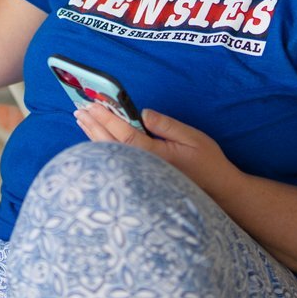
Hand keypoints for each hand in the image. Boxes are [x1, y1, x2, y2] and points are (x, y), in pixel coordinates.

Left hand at [74, 103, 241, 198]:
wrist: (217, 192)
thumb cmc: (207, 163)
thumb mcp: (192, 138)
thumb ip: (166, 125)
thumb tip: (143, 113)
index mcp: (154, 155)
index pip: (123, 133)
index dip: (106, 118)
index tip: (92, 105)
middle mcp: (142, 167)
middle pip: (110, 145)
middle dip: (93, 126)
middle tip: (79, 110)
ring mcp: (139, 176)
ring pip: (110, 155)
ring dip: (94, 136)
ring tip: (83, 121)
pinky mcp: (140, 179)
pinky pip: (116, 162)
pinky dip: (103, 148)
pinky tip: (96, 141)